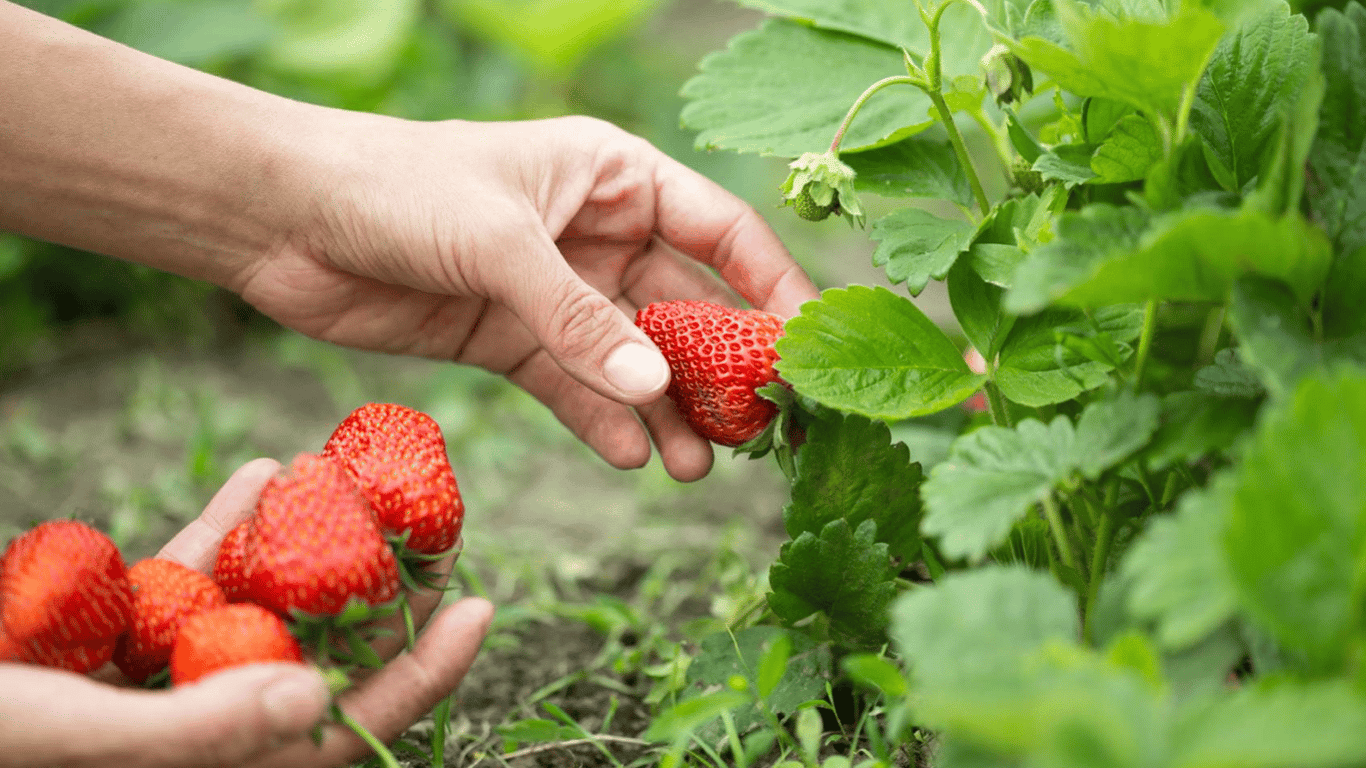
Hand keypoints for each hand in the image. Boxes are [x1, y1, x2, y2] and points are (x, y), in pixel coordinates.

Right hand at [0, 460, 493, 767]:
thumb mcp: (67, 732)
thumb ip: (192, 733)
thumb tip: (315, 705)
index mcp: (209, 767)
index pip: (341, 731)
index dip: (419, 676)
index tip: (480, 604)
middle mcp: (194, 727)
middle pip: (314, 659)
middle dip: (373, 592)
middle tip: (431, 521)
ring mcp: (154, 679)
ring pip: (255, 610)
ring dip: (304, 547)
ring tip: (352, 482)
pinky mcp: (107, 636)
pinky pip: (183, 582)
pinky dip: (220, 530)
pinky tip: (260, 474)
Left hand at [236, 115, 820, 481]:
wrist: (282, 218)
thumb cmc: (395, 187)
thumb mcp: (500, 242)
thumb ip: (577, 318)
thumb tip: (657, 392)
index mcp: (614, 176)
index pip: (721, 232)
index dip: (772, 288)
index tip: (806, 349)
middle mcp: (597, 233)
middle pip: (686, 306)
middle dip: (722, 369)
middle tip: (758, 431)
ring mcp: (556, 291)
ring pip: (634, 359)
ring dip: (669, 411)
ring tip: (700, 465)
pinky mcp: (511, 340)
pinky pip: (575, 387)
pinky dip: (605, 422)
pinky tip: (636, 459)